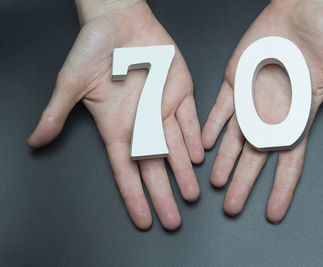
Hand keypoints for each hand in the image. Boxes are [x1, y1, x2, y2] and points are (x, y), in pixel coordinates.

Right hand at [27, 0, 203, 229]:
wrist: (118, 19)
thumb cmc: (92, 48)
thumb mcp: (71, 82)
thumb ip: (57, 113)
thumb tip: (35, 140)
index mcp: (117, 127)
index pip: (126, 170)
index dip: (135, 196)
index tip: (144, 219)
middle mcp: (142, 123)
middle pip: (154, 167)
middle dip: (164, 194)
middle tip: (174, 220)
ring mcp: (162, 108)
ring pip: (176, 147)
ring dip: (184, 171)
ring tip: (191, 194)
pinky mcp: (180, 91)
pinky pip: (190, 119)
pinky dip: (195, 137)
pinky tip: (199, 155)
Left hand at [202, 0, 322, 222]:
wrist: (301, 7)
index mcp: (298, 116)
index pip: (289, 161)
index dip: (281, 187)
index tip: (273, 212)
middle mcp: (271, 114)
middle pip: (256, 157)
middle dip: (243, 182)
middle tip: (231, 207)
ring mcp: (250, 99)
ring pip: (234, 138)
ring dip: (224, 161)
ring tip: (214, 183)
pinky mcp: (235, 82)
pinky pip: (221, 110)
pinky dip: (212, 127)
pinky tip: (203, 145)